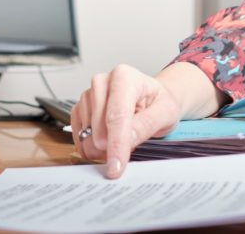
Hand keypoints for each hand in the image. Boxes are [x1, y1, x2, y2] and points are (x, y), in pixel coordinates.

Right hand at [70, 64, 182, 178]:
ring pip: (87, 134)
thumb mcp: (165, 112)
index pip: (117, 116)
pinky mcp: (81, 108)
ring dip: (102, 148)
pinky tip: (107, 143)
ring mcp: (89, 94)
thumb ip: (146, 125)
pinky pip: (78, 135)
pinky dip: (91, 146)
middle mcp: (102, 82)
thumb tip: (127, 139)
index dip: (116, 144)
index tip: (116, 168)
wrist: (153, 98)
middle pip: (99, 128)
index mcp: (124, 77)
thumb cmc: (159, 102)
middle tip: (129, 149)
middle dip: (112, 147)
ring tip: (122, 140)